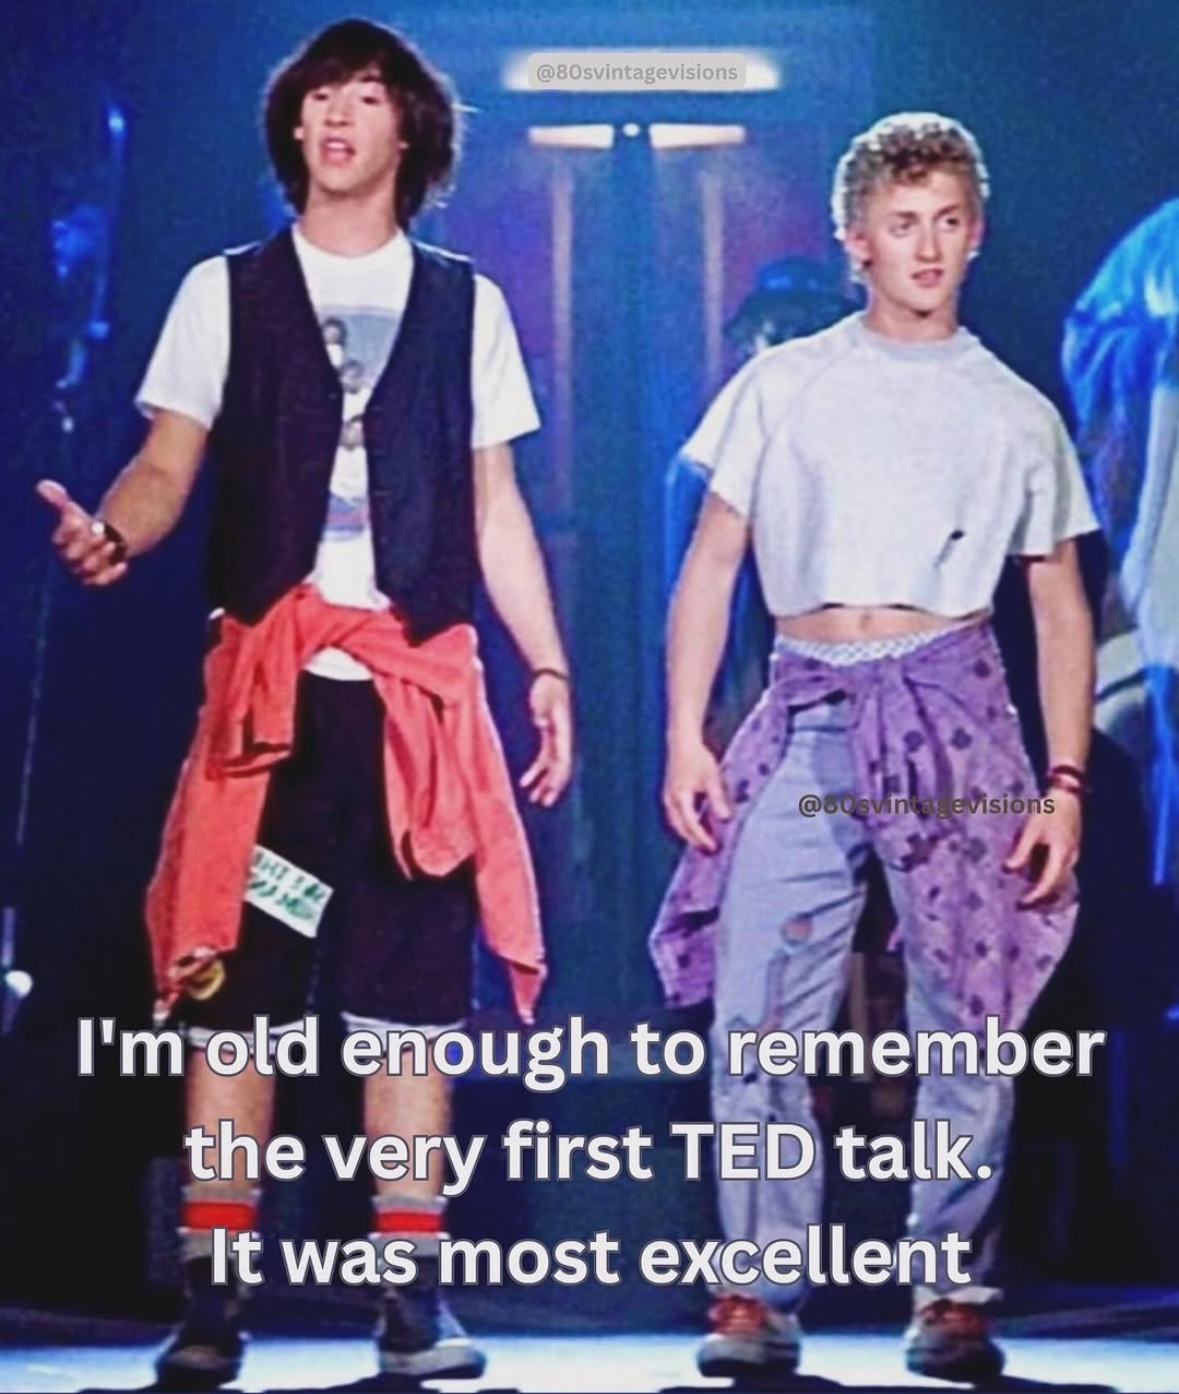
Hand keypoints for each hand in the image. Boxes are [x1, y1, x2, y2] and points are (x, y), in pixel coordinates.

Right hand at [36, 479, 127, 585]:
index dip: (70, 532)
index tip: (81, 521)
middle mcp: (68, 561)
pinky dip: (113, 573)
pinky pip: (103, 581)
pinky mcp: (98, 580)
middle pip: (73, 557)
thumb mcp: (74, 512)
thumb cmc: (84, 526)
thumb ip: (60, 500)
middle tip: (101, 533)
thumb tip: (43, 484)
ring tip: (112, 544)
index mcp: (60, 544)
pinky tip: (123, 564)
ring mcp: (82, 572)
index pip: (60, 541)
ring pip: (88, 570)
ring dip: (100, 557)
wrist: (104, 542)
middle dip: (86, 545)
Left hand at [519, 672, 572, 806]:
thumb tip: (539, 723)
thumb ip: (541, 710)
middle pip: (561, 768)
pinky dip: (537, 772)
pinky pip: (545, 759)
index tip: (551, 790)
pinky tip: (525, 782)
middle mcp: (563, 738)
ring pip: (553, 767)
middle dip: (553, 786)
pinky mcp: (550, 737)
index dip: (558, 777)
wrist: (551, 677)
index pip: (563, 759)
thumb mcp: (543, 697)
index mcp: (563, 731)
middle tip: (545, 802)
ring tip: (535, 799)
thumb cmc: (547, 687)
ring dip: (545, 783)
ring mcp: (557, 739)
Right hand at [662, 731, 731, 852]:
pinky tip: (699, 824)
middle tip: (709, 850)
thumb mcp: (712, 778)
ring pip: (677, 823)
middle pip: (681, 828)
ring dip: (689, 833)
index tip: (713, 848)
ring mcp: (668, 797)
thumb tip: (725, 819)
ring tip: (704, 841)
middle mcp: (670, 800)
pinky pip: (676, 815)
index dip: (702, 838)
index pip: (691, 825)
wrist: (682, 741)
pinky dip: (686, 823)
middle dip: (694, 840)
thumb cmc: (697, 758)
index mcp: (680, 798)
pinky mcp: (669, 794)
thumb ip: (718, 800)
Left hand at [1004, 788, 1081, 905]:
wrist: (1067, 798)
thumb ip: (1021, 851)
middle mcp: (1069, 860)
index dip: (1034, 897)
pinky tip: (1035, 882)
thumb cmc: (1047, 812)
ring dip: (1045, 894)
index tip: (1020, 904)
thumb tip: (1007, 871)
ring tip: (1027, 899)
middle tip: (1020, 906)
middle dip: (1040, 900)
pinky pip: (1061, 875)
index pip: (1048, 884)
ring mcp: (1072, 857)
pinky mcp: (1070, 854)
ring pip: (1061, 883)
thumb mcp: (1031, 830)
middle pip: (1056, 888)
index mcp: (1060, 855)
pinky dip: (1049, 883)